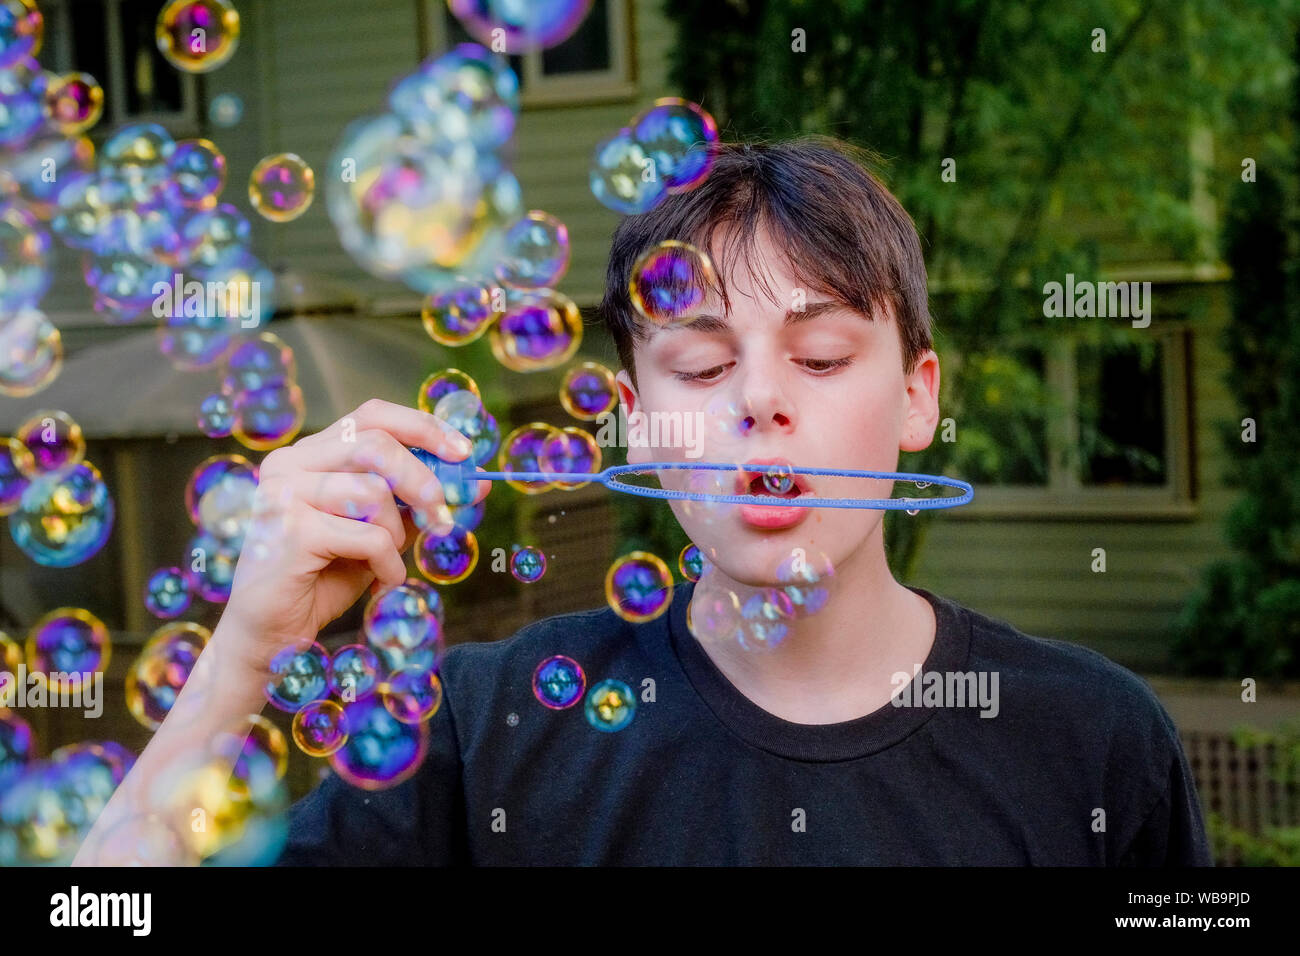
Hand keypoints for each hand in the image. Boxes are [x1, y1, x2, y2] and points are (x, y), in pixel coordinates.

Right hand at [216, 399, 486, 674]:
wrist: (271, 633)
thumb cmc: (325, 577)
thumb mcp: (379, 531)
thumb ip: (417, 502)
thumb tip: (478, 482)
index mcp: (309, 454)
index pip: (371, 416)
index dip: (423, 428)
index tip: (464, 452)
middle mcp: (290, 464)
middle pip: (376, 444)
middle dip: (423, 480)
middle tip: (444, 518)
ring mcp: (284, 495)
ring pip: (374, 493)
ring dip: (397, 535)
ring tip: (387, 562)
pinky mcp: (290, 532)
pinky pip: (367, 537)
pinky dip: (387, 565)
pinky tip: (379, 583)